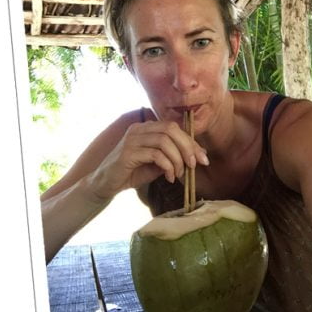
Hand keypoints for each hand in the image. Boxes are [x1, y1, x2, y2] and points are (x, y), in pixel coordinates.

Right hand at [91, 119, 209, 200]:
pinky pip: (155, 154)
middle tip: (194, 165)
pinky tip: (169, 178)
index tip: (203, 159)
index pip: (174, 128)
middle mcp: (139, 129)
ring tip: (178, 175)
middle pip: (171, 129)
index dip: (191, 142)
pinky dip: (167, 166)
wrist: (107, 183)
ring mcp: (132, 139)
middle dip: (187, 147)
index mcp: (147, 128)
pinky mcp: (128, 153)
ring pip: (164, 141)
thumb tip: (199, 154)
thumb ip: (174, 156)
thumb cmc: (134, 172)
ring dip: (177, 159)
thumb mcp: (159, 164)